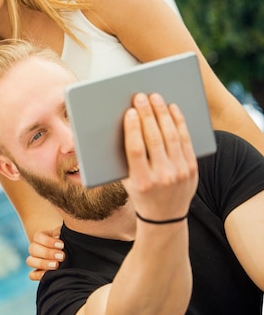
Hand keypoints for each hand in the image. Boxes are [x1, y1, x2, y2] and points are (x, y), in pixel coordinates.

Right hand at [26, 226, 64, 280]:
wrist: (73, 255)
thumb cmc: (68, 242)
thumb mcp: (65, 235)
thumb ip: (60, 233)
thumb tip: (56, 236)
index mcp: (42, 237)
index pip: (38, 237)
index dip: (48, 241)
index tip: (62, 245)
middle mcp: (36, 249)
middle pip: (33, 249)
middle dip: (47, 253)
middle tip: (62, 256)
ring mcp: (35, 261)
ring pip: (30, 261)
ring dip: (43, 263)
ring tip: (56, 265)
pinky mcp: (38, 273)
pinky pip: (32, 275)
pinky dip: (38, 275)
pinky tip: (48, 274)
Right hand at [122, 93, 198, 221]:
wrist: (165, 217)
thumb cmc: (139, 193)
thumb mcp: (126, 181)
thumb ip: (124, 158)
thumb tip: (121, 125)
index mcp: (141, 181)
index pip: (136, 150)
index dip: (133, 129)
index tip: (130, 112)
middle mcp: (162, 177)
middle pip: (155, 139)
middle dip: (148, 115)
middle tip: (141, 97)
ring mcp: (180, 173)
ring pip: (171, 137)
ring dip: (163, 114)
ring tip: (155, 98)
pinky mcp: (192, 169)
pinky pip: (185, 140)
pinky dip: (178, 122)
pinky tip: (172, 109)